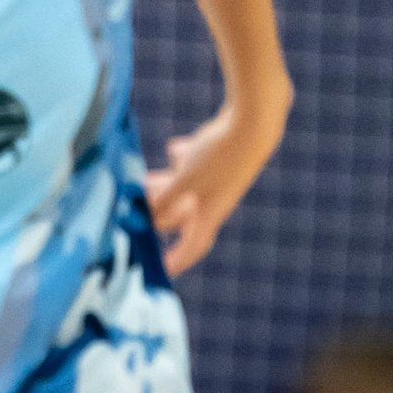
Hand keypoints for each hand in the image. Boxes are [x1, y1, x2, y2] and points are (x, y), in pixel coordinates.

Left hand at [145, 101, 282, 278]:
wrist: (254, 122)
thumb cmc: (220, 156)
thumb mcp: (185, 181)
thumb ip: (164, 200)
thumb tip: (148, 219)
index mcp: (210, 213)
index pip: (194, 245)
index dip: (179, 259)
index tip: (165, 269)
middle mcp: (217, 200)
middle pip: (184, 214)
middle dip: (160, 213)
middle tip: (137, 210)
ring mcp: (221, 179)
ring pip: (188, 188)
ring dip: (166, 186)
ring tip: (144, 179)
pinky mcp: (223, 159)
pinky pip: (197, 166)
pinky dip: (183, 160)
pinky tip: (175, 149)